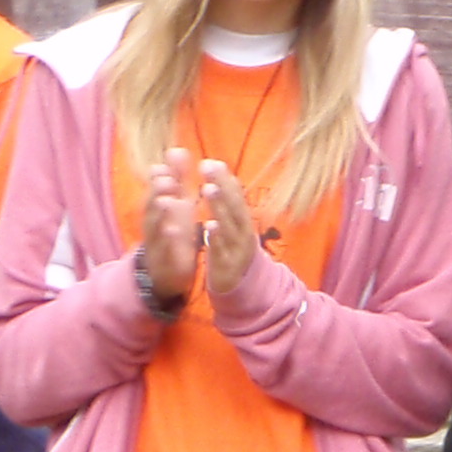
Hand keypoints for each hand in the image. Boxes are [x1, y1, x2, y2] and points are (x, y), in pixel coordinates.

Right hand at [140, 148, 202, 301]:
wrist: (166, 271)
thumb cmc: (173, 231)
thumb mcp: (177, 204)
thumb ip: (178, 179)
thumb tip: (178, 150)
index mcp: (159, 207)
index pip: (157, 187)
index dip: (164, 173)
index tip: (174, 158)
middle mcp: (154, 221)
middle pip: (151, 204)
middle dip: (157, 191)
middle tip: (167, 178)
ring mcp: (156, 240)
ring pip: (154, 225)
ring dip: (159, 213)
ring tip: (168, 201)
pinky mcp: (163, 258)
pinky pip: (164, 249)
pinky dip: (168, 240)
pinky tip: (176, 231)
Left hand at [198, 160, 261, 298]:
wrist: (243, 290)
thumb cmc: (234, 253)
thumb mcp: (235, 227)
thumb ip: (230, 205)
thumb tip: (225, 177)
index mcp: (244, 222)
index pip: (236, 197)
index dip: (225, 180)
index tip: (212, 162)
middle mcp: (244, 233)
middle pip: (235, 207)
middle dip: (222, 186)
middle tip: (207, 167)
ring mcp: (238, 249)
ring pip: (229, 225)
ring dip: (219, 207)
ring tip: (207, 189)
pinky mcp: (228, 265)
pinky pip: (223, 249)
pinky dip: (217, 237)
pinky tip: (209, 226)